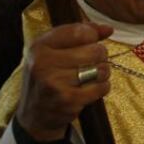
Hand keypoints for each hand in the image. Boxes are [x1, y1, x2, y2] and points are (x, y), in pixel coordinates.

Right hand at [16, 22, 113, 141]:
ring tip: (91, 76)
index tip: (90, 42)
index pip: (79, 32)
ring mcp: (55, 83)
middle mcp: (43, 62)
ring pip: (100, 69)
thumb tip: (108, 29)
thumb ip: (80, 35)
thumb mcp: (54, 51)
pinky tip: (91, 89)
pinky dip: (102, 87)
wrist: (34, 115)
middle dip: (100, 56)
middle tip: (91, 63)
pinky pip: (101, 87)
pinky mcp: (68, 100)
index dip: (92, 36)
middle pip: (94, 50)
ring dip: (101, 73)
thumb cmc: (48, 77)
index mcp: (39, 46)